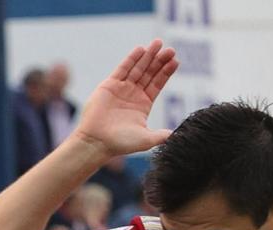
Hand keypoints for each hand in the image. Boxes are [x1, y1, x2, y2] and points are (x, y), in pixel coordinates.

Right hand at [71, 42, 179, 158]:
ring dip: (148, 56)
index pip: (157, 84)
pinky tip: (141, 49)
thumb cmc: (120, 143)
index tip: (176, 61)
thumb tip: (176, 135)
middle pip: (149, 73)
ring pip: (137, 68)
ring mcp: (121, 89)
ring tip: (158, 43)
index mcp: (143, 105)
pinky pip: (122, 69)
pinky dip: (131, 59)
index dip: (166, 72)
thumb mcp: (145, 140)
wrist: (96, 142)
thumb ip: (161, 136)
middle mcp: (133, 95)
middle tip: (171, 50)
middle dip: (160, 61)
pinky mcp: (109, 85)